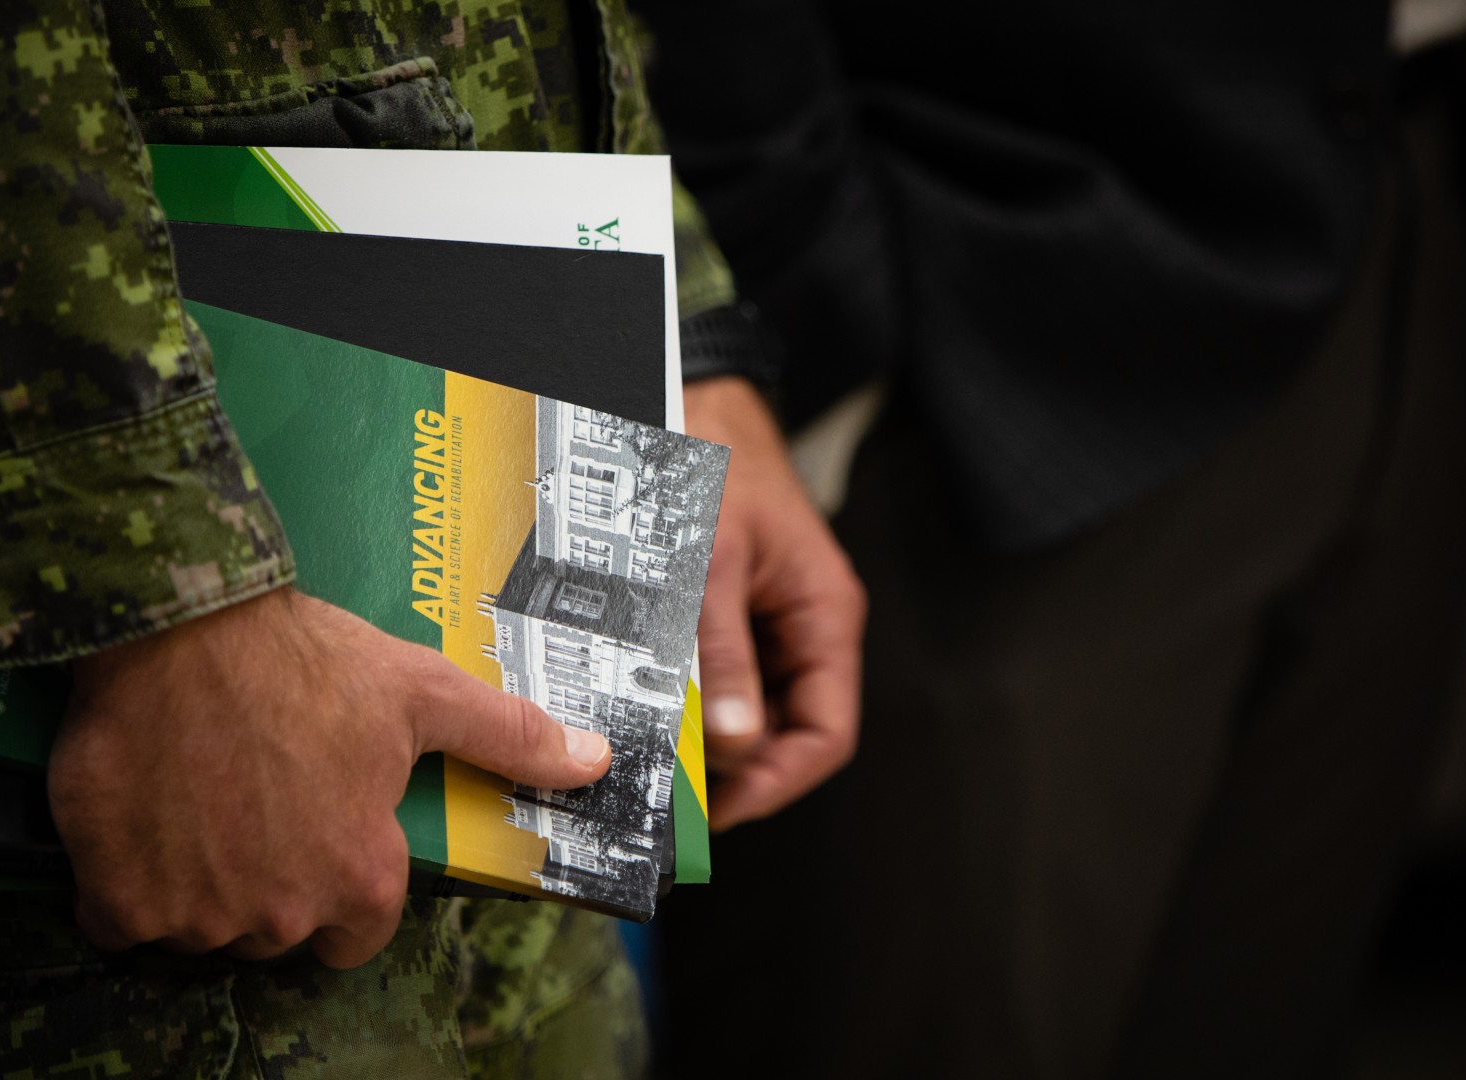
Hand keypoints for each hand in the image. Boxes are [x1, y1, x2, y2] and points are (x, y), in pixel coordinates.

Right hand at [48, 587, 610, 968]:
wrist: (180, 625)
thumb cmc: (306, 658)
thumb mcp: (422, 692)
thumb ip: (508, 739)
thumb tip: (594, 762)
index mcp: (361, 877)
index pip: (357, 935)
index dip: (340, 886)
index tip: (316, 835)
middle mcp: (282, 912)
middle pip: (275, 930)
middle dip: (266, 880)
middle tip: (251, 798)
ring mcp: (197, 913)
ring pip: (197, 925)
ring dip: (194, 880)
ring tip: (196, 792)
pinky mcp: (119, 900)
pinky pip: (119, 920)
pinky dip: (122, 882)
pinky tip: (139, 816)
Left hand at [685, 376, 865, 829]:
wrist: (690, 396)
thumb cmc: (714, 460)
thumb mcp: (711, 560)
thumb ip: (720, 653)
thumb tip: (728, 740)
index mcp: (825, 616)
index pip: (825, 734)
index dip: (777, 783)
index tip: (720, 812)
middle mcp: (803, 626)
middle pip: (784, 730)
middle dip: (731, 768)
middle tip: (668, 793)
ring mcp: (765, 620)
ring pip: (743, 705)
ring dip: (700, 732)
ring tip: (647, 753)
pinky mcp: (726, 609)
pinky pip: (712, 671)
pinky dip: (680, 692)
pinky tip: (640, 701)